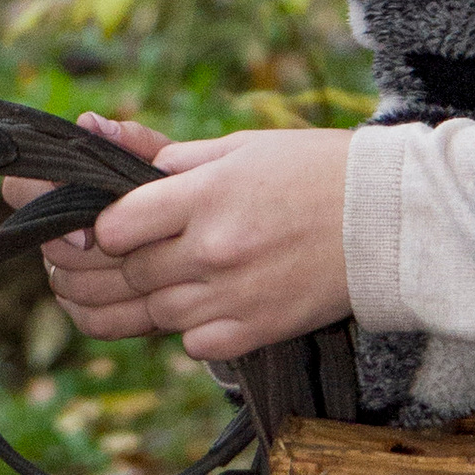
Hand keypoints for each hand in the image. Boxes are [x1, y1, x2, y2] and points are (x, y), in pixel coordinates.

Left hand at [3, 112, 352, 363]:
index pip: (115, 226)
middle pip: (127, 273)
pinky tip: (184, 309)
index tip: (100, 225)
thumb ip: (164, 154)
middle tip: (84, 262)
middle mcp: (214, 250)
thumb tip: (97, 130)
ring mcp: (235, 297)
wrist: (391, 222)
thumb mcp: (237, 147)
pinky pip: (193, 344)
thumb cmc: (314, 171)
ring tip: (114, 289)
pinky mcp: (258, 332)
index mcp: (205, 196)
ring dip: (130, 304)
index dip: (98, 228)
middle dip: (100, 268)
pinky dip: (183, 330)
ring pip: (152, 314)